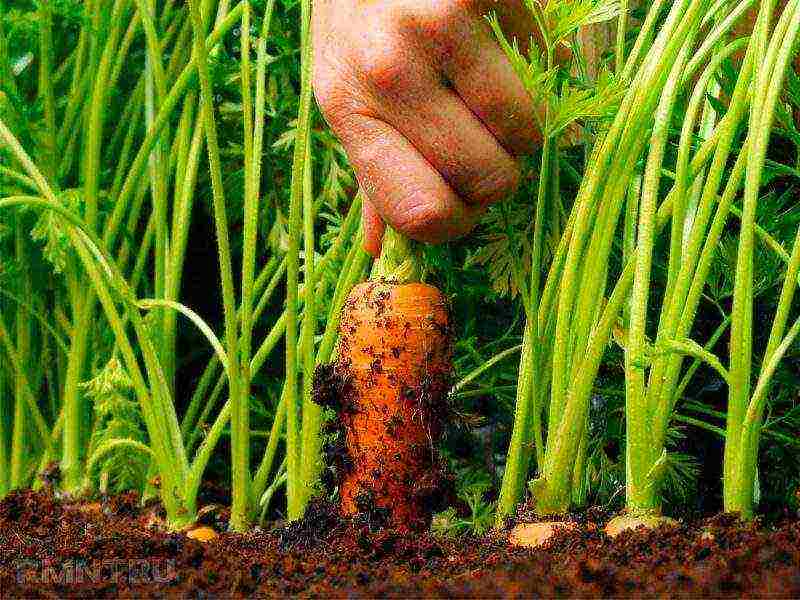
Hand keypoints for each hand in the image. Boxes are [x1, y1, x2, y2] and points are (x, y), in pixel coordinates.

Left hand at [312, 0, 541, 254]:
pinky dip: (540, 65)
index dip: (457, 223)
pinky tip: (503, 45)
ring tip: (491, 97)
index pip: (421, 213)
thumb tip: (384, 249)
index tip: (463, 204)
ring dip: (522, 128)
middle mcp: (386, 71)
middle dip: (498, 177)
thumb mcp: (345, 96)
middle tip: (484, 148)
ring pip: (524, 129)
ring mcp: (435, 25)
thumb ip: (371, 171)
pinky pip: (546, 62)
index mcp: (349, 111)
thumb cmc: (356, 27)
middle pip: (486, 179)